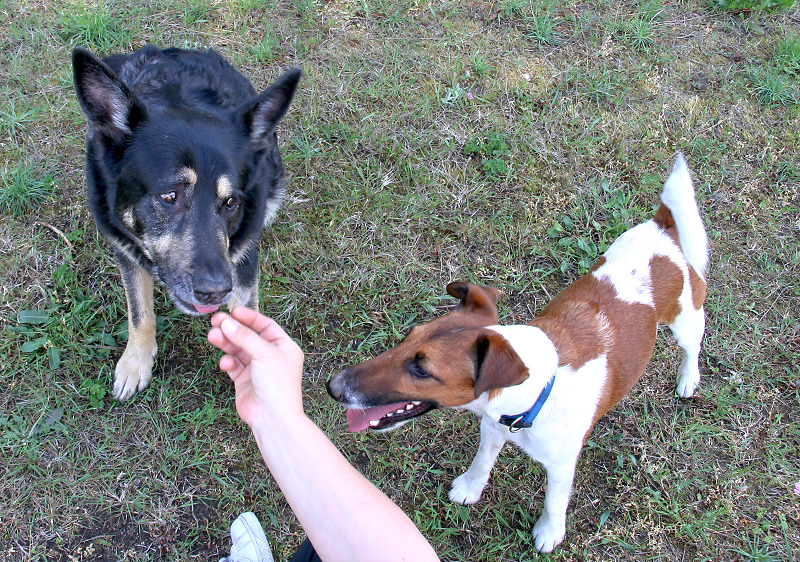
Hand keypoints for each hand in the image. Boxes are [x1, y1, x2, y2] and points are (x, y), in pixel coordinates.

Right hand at [208, 307, 304, 426]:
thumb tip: (228, 323)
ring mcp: (257, 368)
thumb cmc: (278, 386)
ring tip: (213, 336)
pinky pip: (233, 365)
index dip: (249, 318)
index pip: (265, 326)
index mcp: (284, 347)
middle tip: (216, 321)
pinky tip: (225, 363)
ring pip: (238, 350)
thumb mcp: (264, 354)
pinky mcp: (244, 380)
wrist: (272, 417)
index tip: (233, 311)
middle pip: (249, 336)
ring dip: (226, 342)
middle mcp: (271, 356)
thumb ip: (245, 337)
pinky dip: (228, 362)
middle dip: (233, 329)